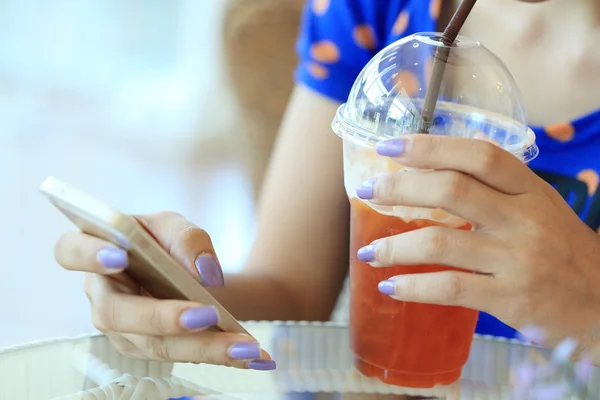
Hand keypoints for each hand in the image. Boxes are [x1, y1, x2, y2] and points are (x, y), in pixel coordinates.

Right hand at [54, 211, 274, 369]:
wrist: (179, 271)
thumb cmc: (165, 243)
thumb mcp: (177, 228)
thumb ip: (188, 238)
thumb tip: (205, 272)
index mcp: (97, 250)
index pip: (71, 251)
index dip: (89, 255)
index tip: (119, 256)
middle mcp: (102, 293)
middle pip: (117, 313)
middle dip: (163, 317)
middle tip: (206, 315)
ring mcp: (121, 328)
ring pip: (153, 344)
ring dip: (203, 347)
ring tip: (246, 347)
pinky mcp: (146, 348)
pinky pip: (179, 355)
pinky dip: (217, 355)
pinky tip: (252, 356)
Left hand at [354, 135, 599, 355]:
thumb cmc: (563, 252)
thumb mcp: (540, 210)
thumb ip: (495, 191)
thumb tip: (429, 175)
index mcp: (532, 190)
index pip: (479, 155)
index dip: (430, 146)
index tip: (390, 146)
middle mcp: (525, 219)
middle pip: (451, 190)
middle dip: (400, 188)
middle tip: (368, 191)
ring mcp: (517, 260)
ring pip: (441, 242)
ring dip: (395, 246)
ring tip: (369, 252)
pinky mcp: (510, 299)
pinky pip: (450, 289)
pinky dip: (413, 287)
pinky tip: (390, 287)